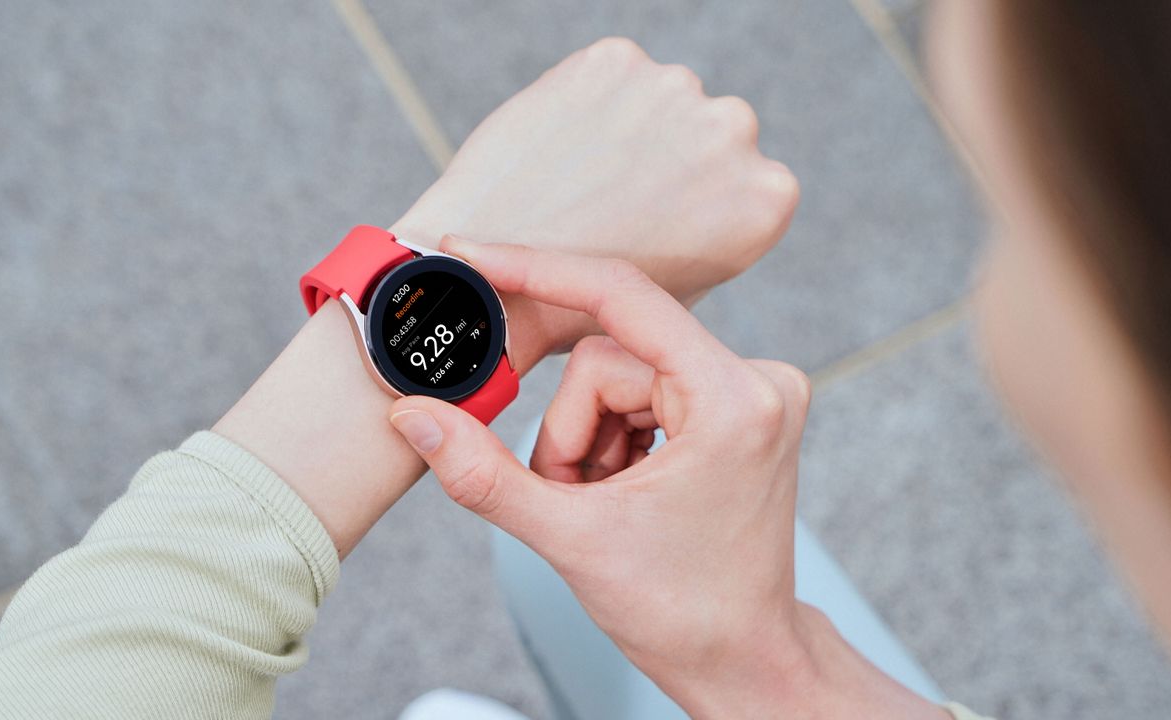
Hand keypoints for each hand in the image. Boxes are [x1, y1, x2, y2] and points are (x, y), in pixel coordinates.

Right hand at [390, 242, 939, 717]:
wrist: (743, 658)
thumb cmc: (682, 612)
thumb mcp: (570, 538)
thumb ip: (480, 473)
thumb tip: (412, 415)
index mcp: (733, 400)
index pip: (622, 298)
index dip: (537, 272)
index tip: (475, 256)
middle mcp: (758, 381)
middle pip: (609, 359)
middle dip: (569, 430)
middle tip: (572, 497)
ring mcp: (755, 392)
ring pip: (620, 376)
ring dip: (588, 441)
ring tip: (604, 505)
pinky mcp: (742, 405)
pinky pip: (646, 390)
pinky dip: (614, 438)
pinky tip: (627, 490)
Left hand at [391, 37, 798, 361]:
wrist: (490, 281)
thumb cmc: (582, 306)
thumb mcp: (677, 291)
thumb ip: (710, 235)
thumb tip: (705, 200)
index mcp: (767, 196)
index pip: (747, 180)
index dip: (697, 200)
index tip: (660, 217)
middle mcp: (735, 131)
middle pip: (709, 130)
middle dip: (670, 153)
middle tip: (615, 197)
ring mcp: (675, 88)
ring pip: (658, 100)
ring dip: (629, 125)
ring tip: (578, 181)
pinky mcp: (616, 59)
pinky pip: (609, 77)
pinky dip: (585, 104)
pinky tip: (556, 153)